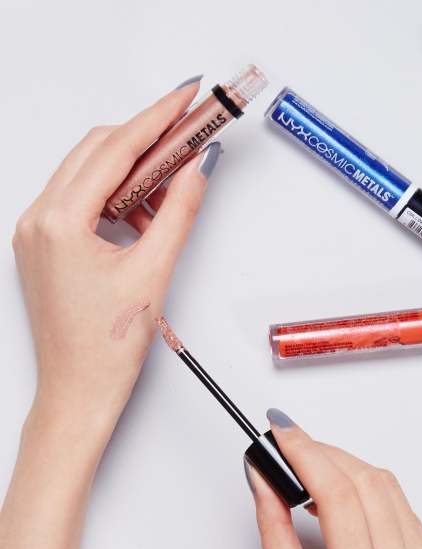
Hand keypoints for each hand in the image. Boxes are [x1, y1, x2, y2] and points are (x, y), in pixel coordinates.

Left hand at [12, 78, 220, 450]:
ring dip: (131, 172)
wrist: (78, 393)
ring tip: (171, 189)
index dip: (157, 117)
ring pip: (88, 174)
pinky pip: (81, 200)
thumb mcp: (154, 272)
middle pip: (96, 151)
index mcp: (58, 223)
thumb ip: (180, 211)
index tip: (185, 97)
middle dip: (145, 138)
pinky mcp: (44, 245)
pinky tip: (143, 217)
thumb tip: (199, 168)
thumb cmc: (105, 349)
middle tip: (187, 131)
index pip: (115, 149)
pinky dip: (115, 198)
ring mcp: (36, 232)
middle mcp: (37, 220)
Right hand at [246, 408, 421, 548]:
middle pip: (365, 482)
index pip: (338, 497)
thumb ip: (274, 535)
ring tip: (312, 468)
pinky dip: (368, 487)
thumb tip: (265, 481)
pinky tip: (343, 493)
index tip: (283, 434)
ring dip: (345, 465)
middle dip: (323, 452)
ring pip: (386, 485)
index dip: (307, 454)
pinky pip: (401, 505)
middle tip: (291, 445)